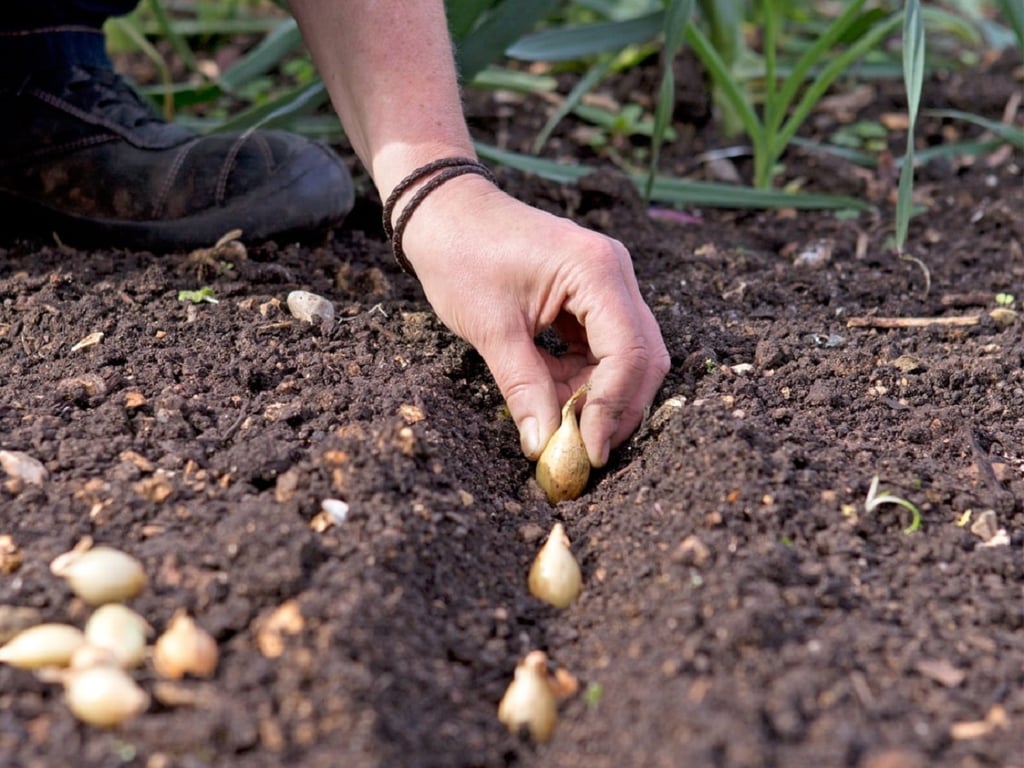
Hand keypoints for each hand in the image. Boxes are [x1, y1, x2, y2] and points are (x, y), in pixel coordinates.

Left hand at [400, 173, 669, 465]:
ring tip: (557, 424)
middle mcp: (614, 273)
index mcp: (596, 270)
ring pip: (626, 357)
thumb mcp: (491, 329)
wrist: (444, 212)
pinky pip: (603, 348)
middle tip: (583, 451)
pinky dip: (583, 378)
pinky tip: (552, 395)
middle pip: (641, 357)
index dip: (613, 408)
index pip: (628, 352)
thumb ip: (523, 388)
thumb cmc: (462, 256)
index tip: (588, 451)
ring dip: (597, 396)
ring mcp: (607, 283)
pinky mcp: (591, 295)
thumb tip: (543, 446)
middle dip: (616, 408)